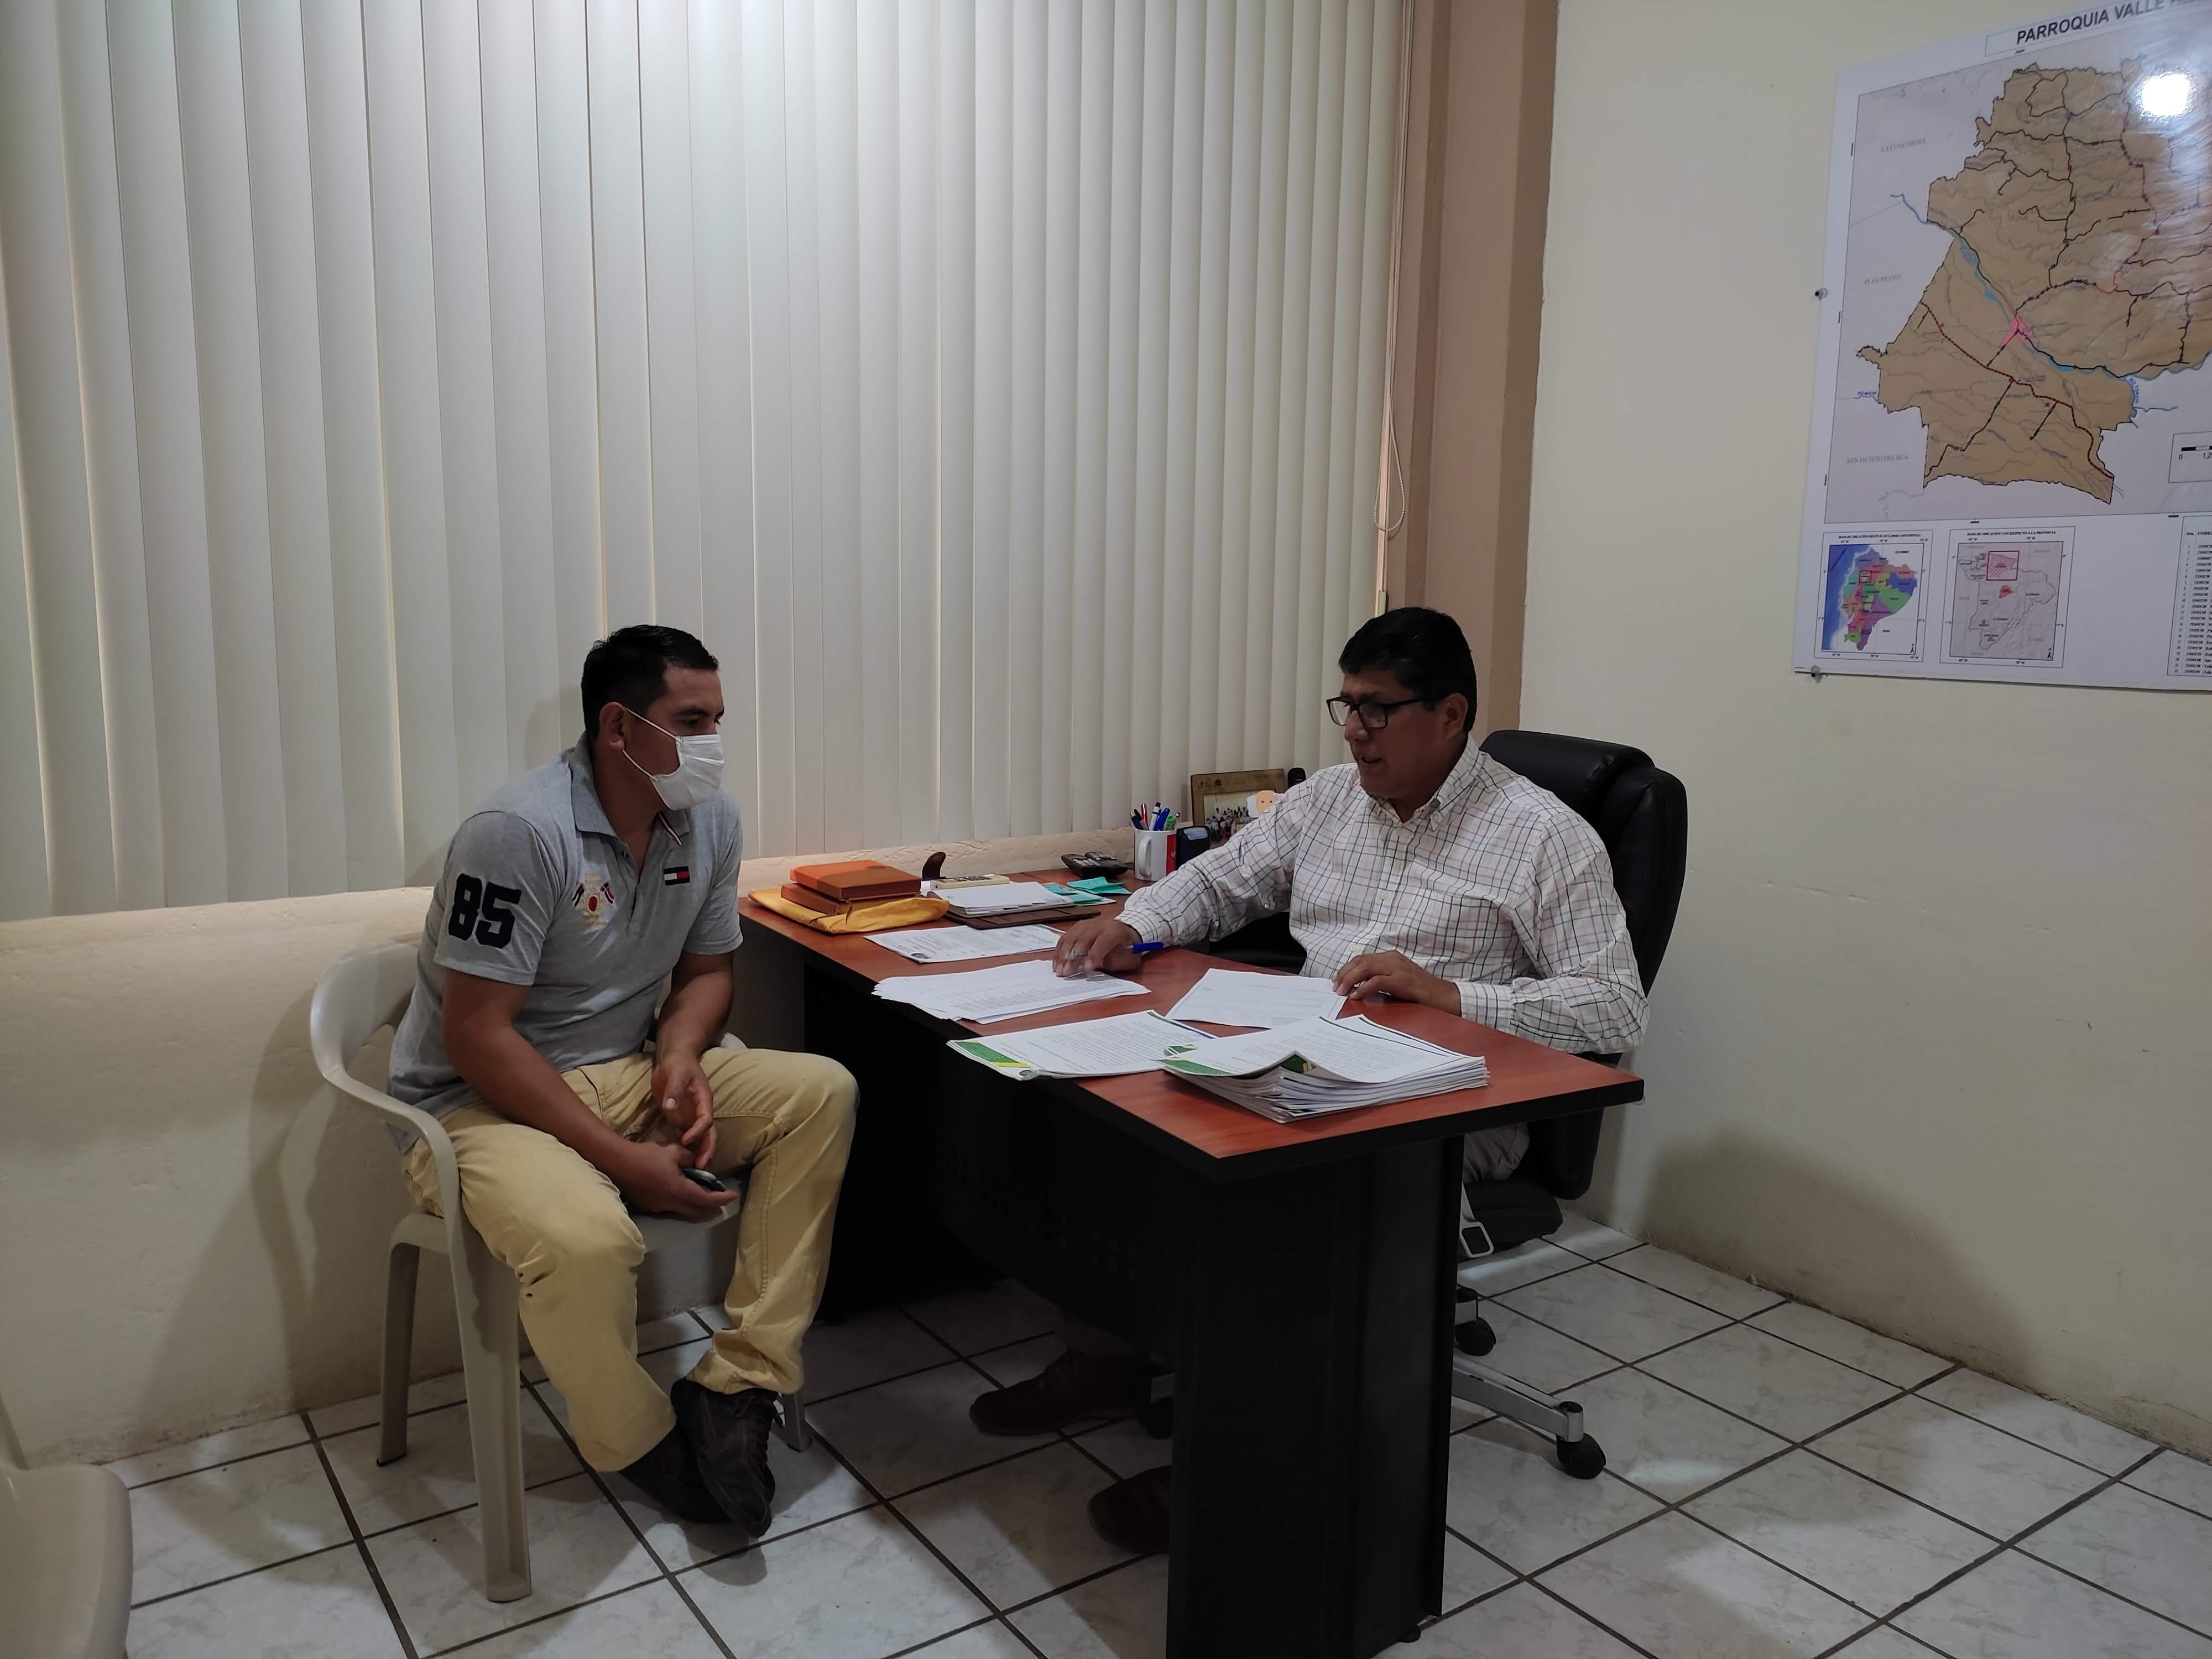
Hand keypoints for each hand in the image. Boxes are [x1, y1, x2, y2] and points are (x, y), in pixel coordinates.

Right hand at [613, 1140, 738, 1220]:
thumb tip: (695, 1161)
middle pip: (697, 1211)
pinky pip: (669, 1207)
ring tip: (700, 1192)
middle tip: (719, 1197)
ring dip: (694, 1204)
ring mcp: (658, 1207)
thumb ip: (689, 1157)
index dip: (721, 1198)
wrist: (616, 1163)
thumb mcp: (673, 1151)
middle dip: (711, 1206)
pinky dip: (680, 1201)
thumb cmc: (646, 1156)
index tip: (732, 1195)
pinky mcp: (648, 1206)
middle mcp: (670, 1203)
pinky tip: (677, 1190)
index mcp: (679, 1190)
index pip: (706, 1199)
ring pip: (683, 1210)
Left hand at [651, 1049, 716, 1168]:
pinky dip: (685, 1151)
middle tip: (700, 1167)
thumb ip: (673, 1089)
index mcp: (703, 1100)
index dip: (698, 1131)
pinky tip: (679, 1163)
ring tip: (693, 1171)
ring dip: (698, 1154)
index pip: (706, 1119)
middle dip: (706, 1151)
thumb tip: (671, 1106)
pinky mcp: (682, 1120)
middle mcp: (700, 1112)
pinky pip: (686, 1138)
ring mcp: (692, 1117)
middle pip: (709, 1134)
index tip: (686, 1140)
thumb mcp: (675, 1072)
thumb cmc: (677, 1064)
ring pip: (700, 1139)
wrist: (674, 1061)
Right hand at [1053, 918, 1142, 976]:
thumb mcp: (1130, 958)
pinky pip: (1066, 937)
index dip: (1094, 954)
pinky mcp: (1078, 927)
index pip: (1103, 941)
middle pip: (1083, 938)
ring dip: (1063, 954)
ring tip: (1059, 970)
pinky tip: (1056, 963)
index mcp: (1116, 930)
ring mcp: (1087, 924)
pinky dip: (1059, 950)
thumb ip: (1116, 962)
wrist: (1128, 928)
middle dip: (1073, 957)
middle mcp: (1099, 924)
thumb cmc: (1129, 947)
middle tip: (1066, 972)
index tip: (1087, 968)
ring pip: (1071, 937)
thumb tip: (1097, 964)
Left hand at [1331, 950, 1459, 1013]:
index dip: (1347, 968)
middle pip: (1361, 961)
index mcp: (1391, 957)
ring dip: (1350, 979)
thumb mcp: (1396, 981)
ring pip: (1366, 968)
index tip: (1337, 980)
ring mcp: (1398, 968)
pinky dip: (1363, 988)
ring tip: (1341, 991)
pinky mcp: (1402, 980)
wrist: (1442, 996)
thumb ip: (1380, 980)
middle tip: (1335, 987)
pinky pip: (1377, 981)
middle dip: (1344, 973)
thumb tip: (1357, 987)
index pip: (1362, 958)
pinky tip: (1356, 995)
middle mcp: (1393, 959)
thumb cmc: (1419, 992)